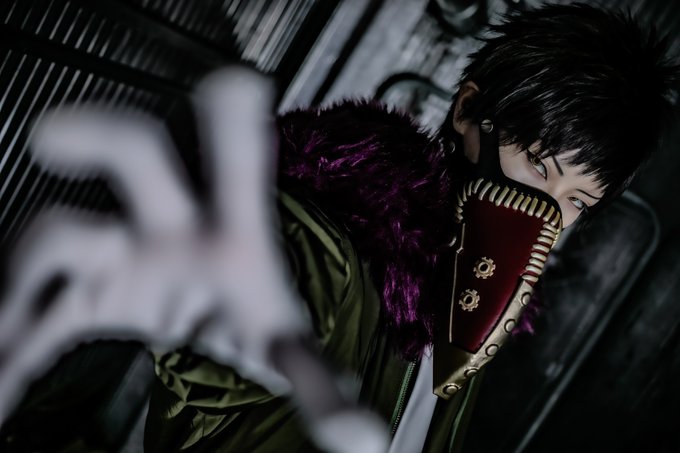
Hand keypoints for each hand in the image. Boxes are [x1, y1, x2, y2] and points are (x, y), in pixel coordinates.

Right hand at [0, 67, 387, 451]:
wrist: (200, 308)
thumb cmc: (250, 308)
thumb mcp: (284, 346)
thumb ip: (323, 389)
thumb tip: (368, 443)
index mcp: (230, 229)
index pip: (240, 163)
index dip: (235, 125)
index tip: (239, 86)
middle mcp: (168, 219)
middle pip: (139, 152)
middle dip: (104, 135)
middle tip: (57, 137)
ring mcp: (117, 244)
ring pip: (61, 234)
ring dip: (26, 280)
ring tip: (13, 349)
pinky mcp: (80, 283)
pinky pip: (34, 307)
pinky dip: (15, 341)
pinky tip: (6, 384)